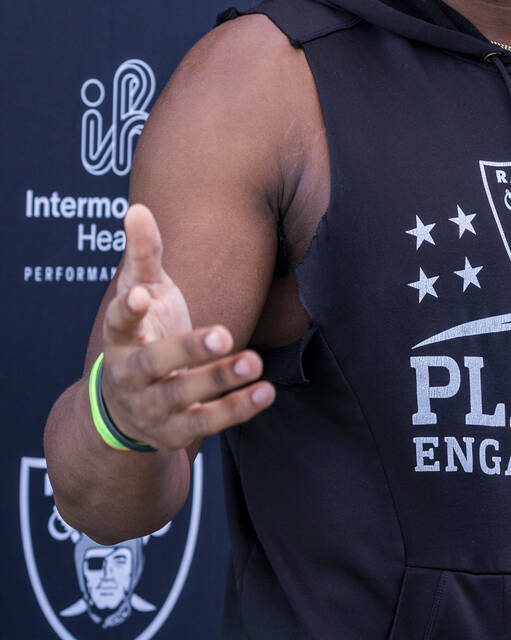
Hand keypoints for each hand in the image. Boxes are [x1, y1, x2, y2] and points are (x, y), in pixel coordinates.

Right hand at [98, 204, 274, 450]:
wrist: (125, 409)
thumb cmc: (143, 334)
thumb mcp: (141, 293)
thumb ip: (143, 255)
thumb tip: (137, 208)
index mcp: (120, 338)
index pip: (117, 323)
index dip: (127, 310)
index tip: (139, 296)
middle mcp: (131, 375)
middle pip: (154, 364)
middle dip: (188, 350)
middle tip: (223, 335)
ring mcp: (153, 406)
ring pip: (184, 397)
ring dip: (220, 381)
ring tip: (254, 362)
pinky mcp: (177, 431)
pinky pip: (208, 423)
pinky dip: (237, 409)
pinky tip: (265, 392)